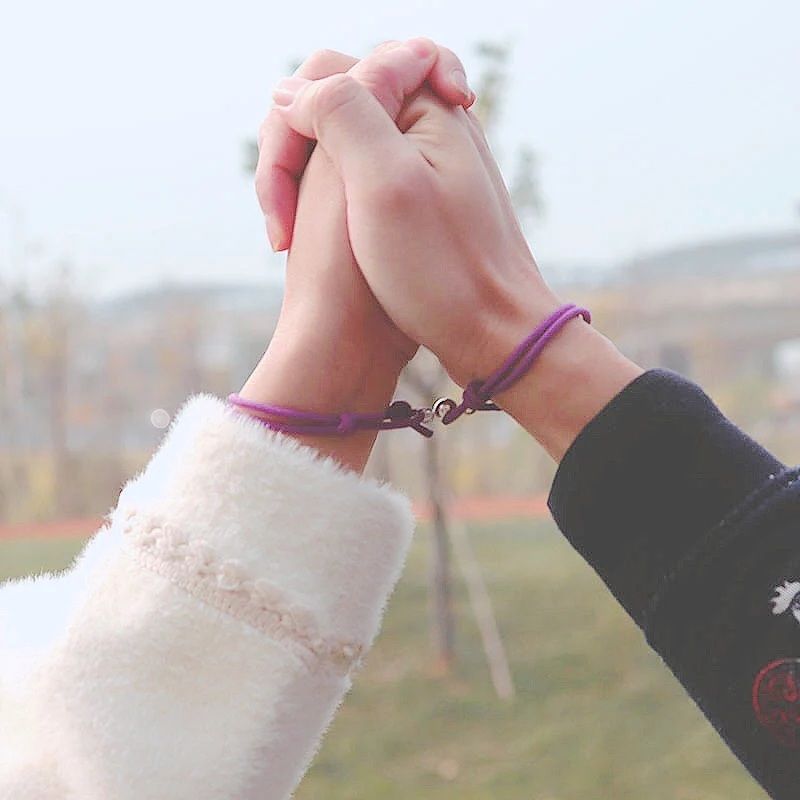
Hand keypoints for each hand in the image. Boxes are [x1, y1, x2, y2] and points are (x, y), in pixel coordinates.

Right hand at [265, 49, 642, 459]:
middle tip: (287, 217)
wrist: (494, 338)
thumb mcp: (383, 182)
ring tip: (294, 236)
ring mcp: (428, 168)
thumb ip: (339, 113)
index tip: (298, 174)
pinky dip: (331, 203)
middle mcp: (433, 129)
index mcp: (429, 108)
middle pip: (338, 107)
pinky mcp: (422, 204)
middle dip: (299, 151)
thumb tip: (290, 90)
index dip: (303, 116)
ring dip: (309, 181)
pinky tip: (324, 242)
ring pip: (344, 147)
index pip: (340, 70)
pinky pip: (360, 180)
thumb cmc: (442, 271)